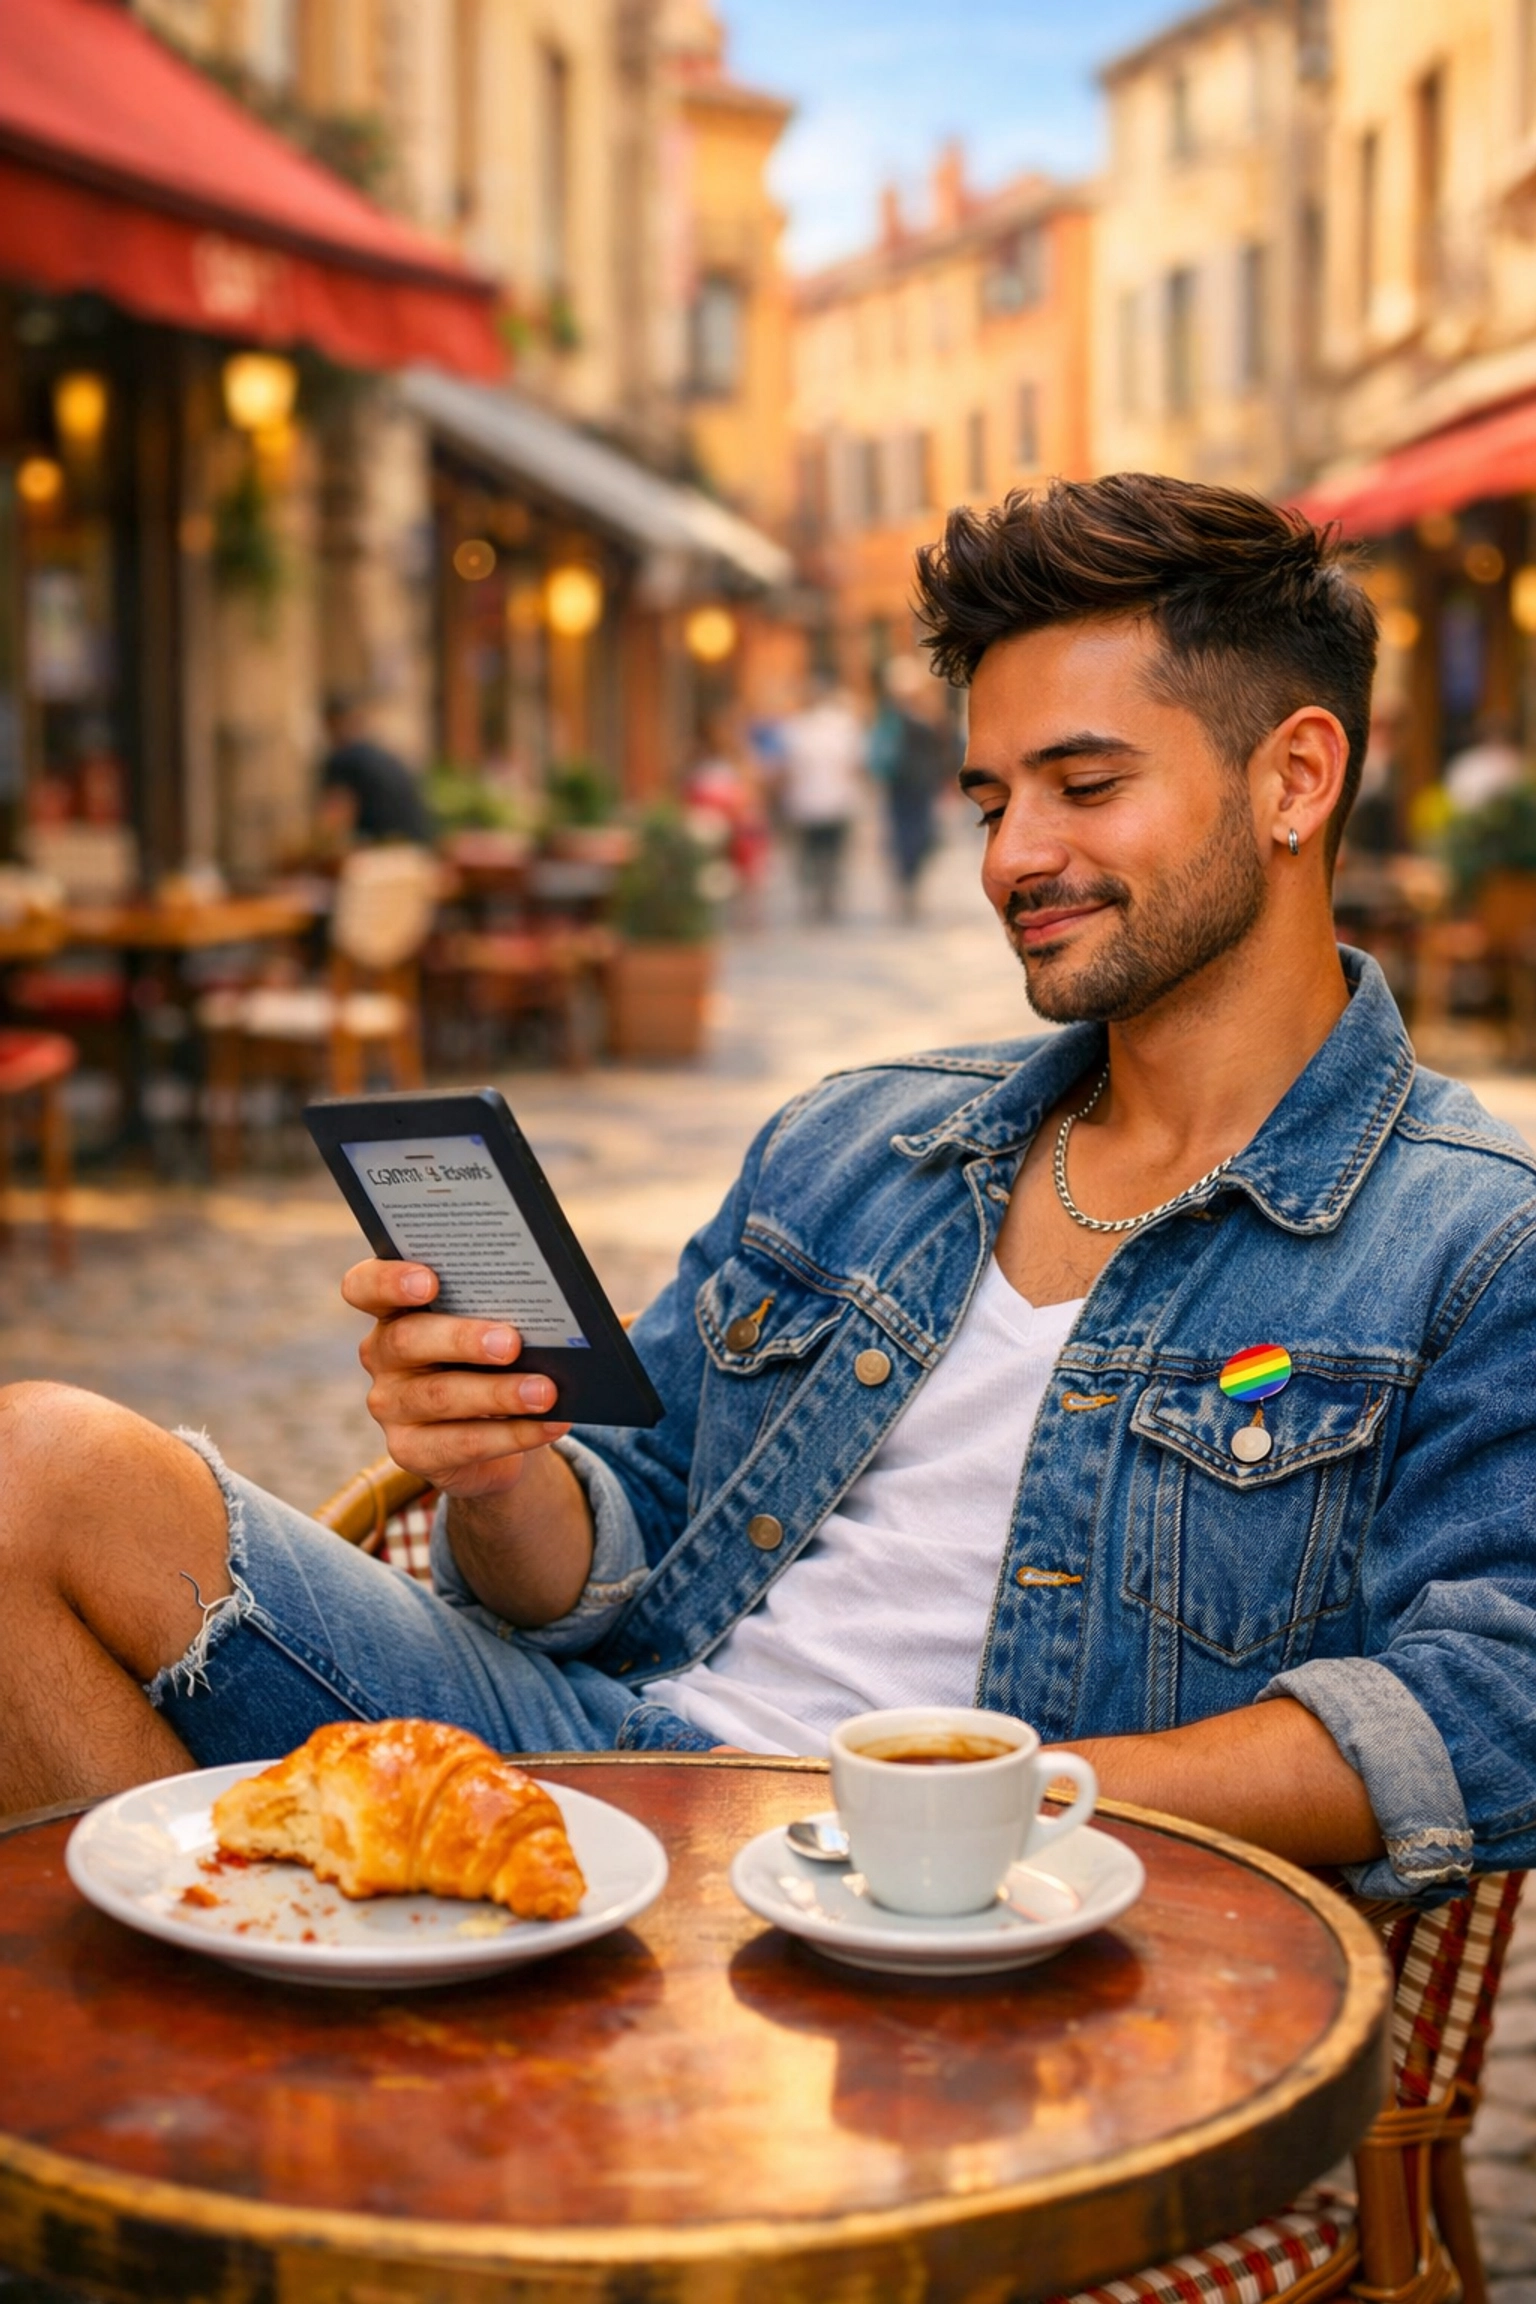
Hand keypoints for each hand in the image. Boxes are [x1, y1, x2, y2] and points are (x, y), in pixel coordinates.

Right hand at [343, 1260, 571, 1499]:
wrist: (499, 1427)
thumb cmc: (500, 1356)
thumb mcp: (502, 1323)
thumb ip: (512, 1306)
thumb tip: (563, 1305)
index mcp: (396, 1308)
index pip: (364, 1285)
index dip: (388, 1280)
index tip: (428, 1281)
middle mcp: (383, 1353)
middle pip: (408, 1340)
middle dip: (462, 1339)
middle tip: (510, 1342)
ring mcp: (390, 1405)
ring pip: (439, 1396)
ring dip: (498, 1393)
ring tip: (546, 1391)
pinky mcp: (410, 1451)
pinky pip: (461, 1443)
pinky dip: (513, 1434)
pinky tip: (551, 1423)